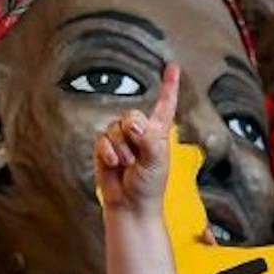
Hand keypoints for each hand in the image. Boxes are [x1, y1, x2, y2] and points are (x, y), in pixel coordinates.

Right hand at [94, 64, 179, 212]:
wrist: (130, 206)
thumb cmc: (149, 186)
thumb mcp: (156, 161)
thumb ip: (149, 139)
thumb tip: (134, 122)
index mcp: (158, 132)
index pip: (165, 105)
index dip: (169, 86)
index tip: (172, 67)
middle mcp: (140, 132)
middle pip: (131, 115)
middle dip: (133, 134)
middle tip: (136, 155)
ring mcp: (122, 139)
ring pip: (115, 128)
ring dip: (121, 149)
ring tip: (127, 165)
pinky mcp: (105, 148)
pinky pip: (102, 139)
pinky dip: (108, 153)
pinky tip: (113, 164)